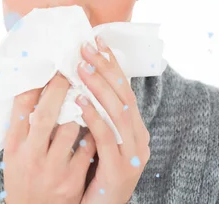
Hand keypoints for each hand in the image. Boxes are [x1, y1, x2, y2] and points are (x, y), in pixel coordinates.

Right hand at [2, 71, 97, 203]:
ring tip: (85, 99)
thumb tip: (34, 86)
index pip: (21, 106)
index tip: (48, 66)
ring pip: (72, 128)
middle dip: (60, 88)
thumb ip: (23, 125)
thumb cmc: (24, 178)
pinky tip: (96, 127)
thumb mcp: (15, 152)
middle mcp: (30, 156)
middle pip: (46, 113)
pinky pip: (89, 148)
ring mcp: (52, 169)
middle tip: (71, 70)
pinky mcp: (72, 181)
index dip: (35, 82)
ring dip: (82, 111)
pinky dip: (93, 134)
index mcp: (14, 145)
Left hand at [74, 35, 150, 203]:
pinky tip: (79, 101)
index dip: (112, 65)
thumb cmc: (94, 177)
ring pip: (118, 112)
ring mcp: (132, 155)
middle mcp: (139, 139)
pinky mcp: (120, 171)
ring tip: (81, 67)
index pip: (125, 90)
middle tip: (86, 46)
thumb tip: (80, 83)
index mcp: (135, 130)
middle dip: (105, 68)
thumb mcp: (99, 143)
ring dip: (98, 86)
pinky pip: (106, 138)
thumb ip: (96, 117)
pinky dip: (93, 116)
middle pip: (124, 95)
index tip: (98, 41)